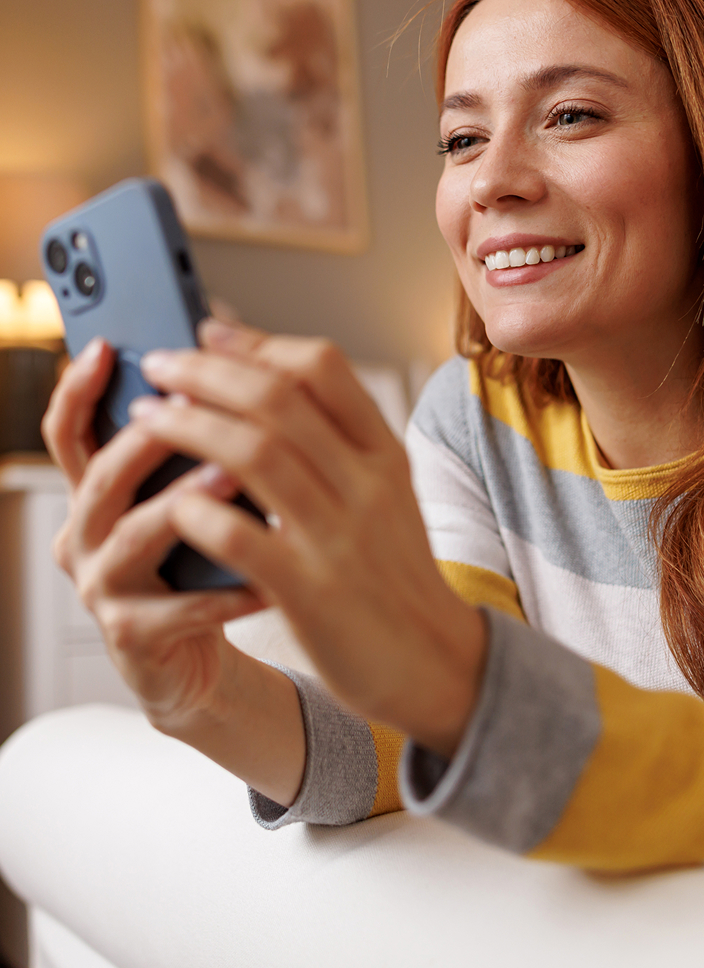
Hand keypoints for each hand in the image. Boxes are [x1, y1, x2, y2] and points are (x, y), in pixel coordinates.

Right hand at [41, 339, 264, 724]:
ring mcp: (102, 587)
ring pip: (134, 535)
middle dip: (148, 438)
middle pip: (102, 476)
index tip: (109, 348)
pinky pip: (182, 609)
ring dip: (185, 501)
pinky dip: (227, 590)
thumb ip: (190, 447)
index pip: (69, 432)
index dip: (79, 389)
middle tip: (195, 405)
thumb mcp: (188, 499)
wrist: (198, 659)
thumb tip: (222, 368)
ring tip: (234, 475)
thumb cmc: (198, 565)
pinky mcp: (131, 636)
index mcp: (95, 494)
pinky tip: (267, 573)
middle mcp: (85, 536)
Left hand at [132, 320, 486, 757]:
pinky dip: (199, 510)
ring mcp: (339, 538)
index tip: (207, 333)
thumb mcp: (386, 492)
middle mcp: (365, 484)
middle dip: (204, 372)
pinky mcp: (310, 593)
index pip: (322, 366)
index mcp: (384, 452)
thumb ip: (337, 442)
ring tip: (146, 416)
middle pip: (276, 399)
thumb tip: (265, 383)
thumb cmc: (393, 572)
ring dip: (188, 426)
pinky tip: (172, 502)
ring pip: (254, 454)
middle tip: (157, 364)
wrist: (434, 662)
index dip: (256, 342)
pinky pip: (241, 537)